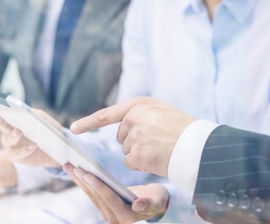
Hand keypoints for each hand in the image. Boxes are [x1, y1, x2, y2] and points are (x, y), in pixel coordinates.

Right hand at [0, 109, 59, 167]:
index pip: (4, 112)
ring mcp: (12, 144)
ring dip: (12, 135)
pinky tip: (33, 146)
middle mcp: (10, 130)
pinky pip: (16, 154)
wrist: (55, 150)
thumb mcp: (48, 121)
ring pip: (6, 140)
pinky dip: (24, 150)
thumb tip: (31, 114)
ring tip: (18, 132)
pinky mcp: (16, 156)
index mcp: (16, 119)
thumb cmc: (48, 131)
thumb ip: (40, 117)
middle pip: (0, 124)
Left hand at [65, 164, 168, 223]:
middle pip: (96, 196)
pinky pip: (91, 192)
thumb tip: (138, 204)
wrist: (154, 203)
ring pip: (90, 194)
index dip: (98, 186)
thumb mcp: (157, 201)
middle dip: (84, 180)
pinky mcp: (103, 206)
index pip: (109, 199)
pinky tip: (74, 171)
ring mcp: (107, 213)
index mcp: (126, 216)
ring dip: (79, 179)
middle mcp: (113, 218)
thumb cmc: (158, 200)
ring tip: (68, 165)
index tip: (88, 174)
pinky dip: (82, 181)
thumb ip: (148, 204)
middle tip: (73, 166)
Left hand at [71, 97, 195, 176]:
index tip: (73, 128)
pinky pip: (132, 162)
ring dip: (140, 153)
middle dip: (134, 141)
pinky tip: (157, 157)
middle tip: (156, 141)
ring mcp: (134, 137)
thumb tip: (124, 129)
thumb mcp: (159, 110)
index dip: (89, 122)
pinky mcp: (137, 154)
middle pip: (121, 137)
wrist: (196, 143)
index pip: (107, 114)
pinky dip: (143, 164)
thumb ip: (140, 114)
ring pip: (127, 151)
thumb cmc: (181, 127)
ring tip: (160, 147)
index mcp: (137, 105)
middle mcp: (132, 118)